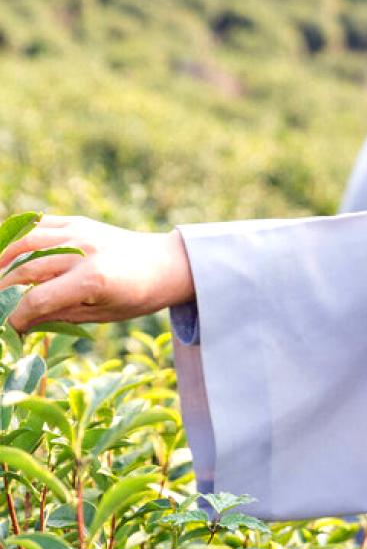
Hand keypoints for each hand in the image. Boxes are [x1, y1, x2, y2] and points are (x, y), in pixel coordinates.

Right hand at [0, 215, 194, 330]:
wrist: (167, 263)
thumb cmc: (139, 295)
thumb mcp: (103, 314)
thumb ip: (60, 315)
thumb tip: (21, 322)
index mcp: (94, 280)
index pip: (38, 299)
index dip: (16, 315)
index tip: (9, 326)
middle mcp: (83, 252)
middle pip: (25, 271)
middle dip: (3, 290)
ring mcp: (79, 232)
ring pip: (25, 243)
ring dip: (2, 261)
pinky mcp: (78, 222)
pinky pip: (38, 225)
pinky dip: (19, 239)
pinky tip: (9, 255)